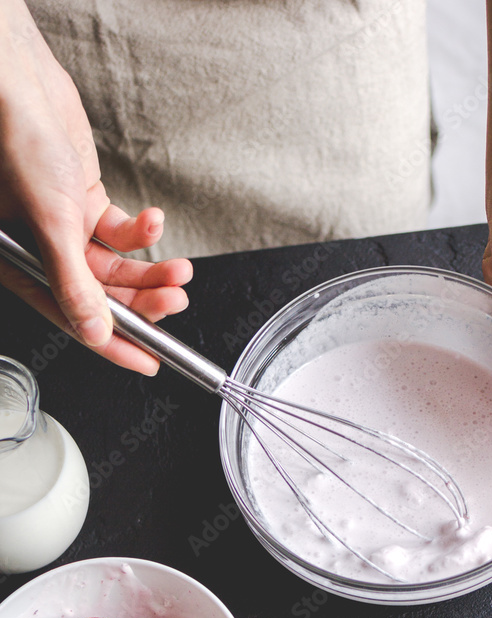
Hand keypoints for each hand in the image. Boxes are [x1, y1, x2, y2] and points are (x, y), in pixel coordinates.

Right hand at [0, 4, 191, 374]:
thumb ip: (73, 284)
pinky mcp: (82, 202)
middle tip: (175, 302)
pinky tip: (153, 220)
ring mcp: (64, 228)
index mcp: (24, 268)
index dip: (115, 344)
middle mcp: (43, 253)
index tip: (148, 361)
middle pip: (103, 295)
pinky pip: (119, 231)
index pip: (76, 320)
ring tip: (179, 271)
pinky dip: (142, 231)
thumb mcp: (50, 225)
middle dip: (143, 300)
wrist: (19, 86)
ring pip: (116, 266)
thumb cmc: (18, 146)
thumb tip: (96, 332)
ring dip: (151, 269)